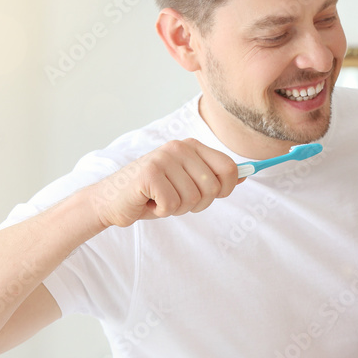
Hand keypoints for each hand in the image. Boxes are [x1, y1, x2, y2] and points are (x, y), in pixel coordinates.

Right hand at [89, 139, 241, 227]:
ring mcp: (163, 158)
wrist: (112, 201)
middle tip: (176, 200)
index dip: (225, 189)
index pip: (229, 168)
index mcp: (191, 146)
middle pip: (212, 187)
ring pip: (193, 199)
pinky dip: (161, 211)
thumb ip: (214, 177)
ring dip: (177, 208)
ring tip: (160, 199)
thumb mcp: (187, 183)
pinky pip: (173, 205)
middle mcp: (178, 147)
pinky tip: (148, 202)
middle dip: (198, 203)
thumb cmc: (152, 194)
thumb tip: (245, 175)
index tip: (209, 196)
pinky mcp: (149, 174)